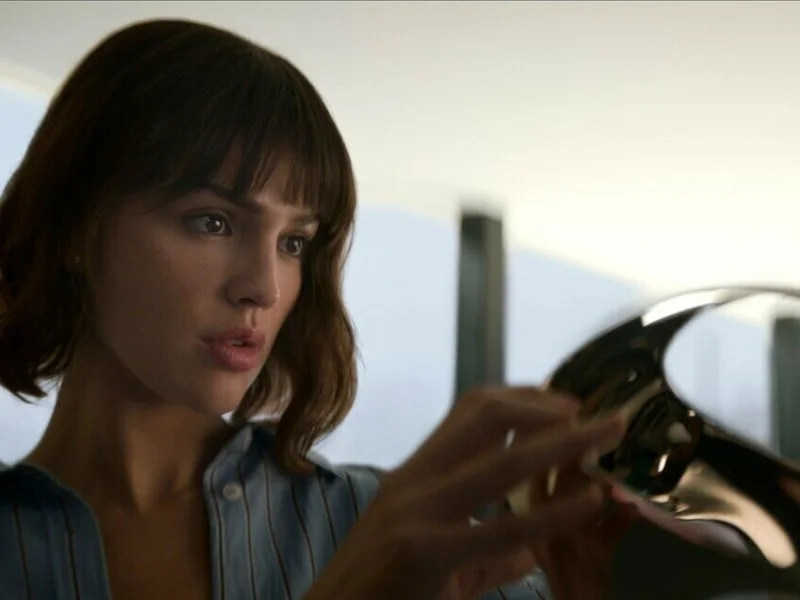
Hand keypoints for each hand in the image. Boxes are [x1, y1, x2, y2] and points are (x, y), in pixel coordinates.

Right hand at [304, 387, 626, 599]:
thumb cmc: (382, 589)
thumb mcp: (435, 557)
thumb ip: (487, 551)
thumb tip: (533, 549)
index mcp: (416, 472)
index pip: (471, 410)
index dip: (525, 397)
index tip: (566, 403)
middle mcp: (415, 479)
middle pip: (486, 416)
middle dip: (549, 409)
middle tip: (599, 415)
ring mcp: (417, 512)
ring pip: (501, 462)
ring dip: (563, 444)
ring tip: (607, 436)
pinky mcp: (424, 553)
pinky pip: (501, 529)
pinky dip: (552, 513)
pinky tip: (585, 504)